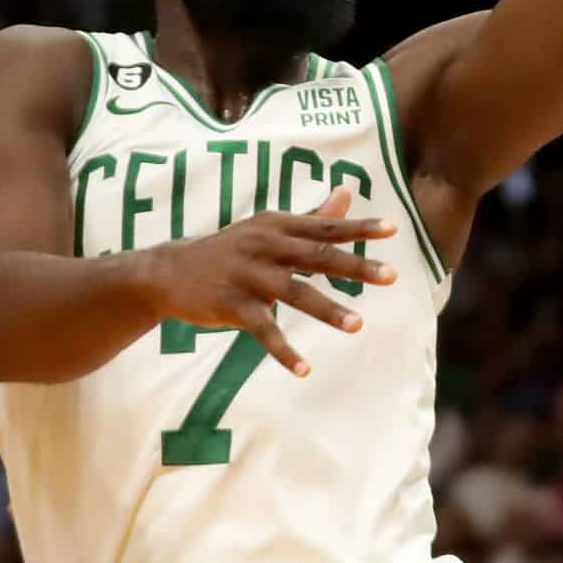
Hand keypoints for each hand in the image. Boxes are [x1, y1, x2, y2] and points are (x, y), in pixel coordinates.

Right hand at [143, 188, 397, 376]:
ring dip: (327, 310)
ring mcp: (248, 276)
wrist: (169, 272)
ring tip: (358, 326)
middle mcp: (265, 246)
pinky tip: (304, 369)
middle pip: (316, 255)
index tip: (393, 229)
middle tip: (391, 276)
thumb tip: (348, 193)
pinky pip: (263, 330)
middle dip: (355, 266)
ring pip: (294, 292)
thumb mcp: (268, 228)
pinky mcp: (232, 305)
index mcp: (277, 226)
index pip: (325, 226)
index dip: (358, 227)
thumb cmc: (230, 250)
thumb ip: (311, 217)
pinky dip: (284, 351)